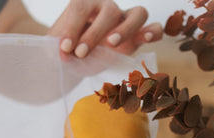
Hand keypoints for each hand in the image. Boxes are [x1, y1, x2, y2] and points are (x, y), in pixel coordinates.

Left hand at [48, 0, 162, 57]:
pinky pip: (154, 28)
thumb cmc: (69, 48)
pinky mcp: (137, 37)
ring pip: (137, 13)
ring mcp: (126, 21)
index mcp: (85, 4)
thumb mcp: (59, 46)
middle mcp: (107, 8)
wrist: (78, 56)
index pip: (81, 8)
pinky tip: (146, 39)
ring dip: (126, 29)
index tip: (64, 48)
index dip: (72, 27)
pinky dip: (153, 32)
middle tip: (82, 53)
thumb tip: (63, 52)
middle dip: (94, 33)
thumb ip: (60, 47)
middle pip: (109, 11)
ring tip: (111, 44)